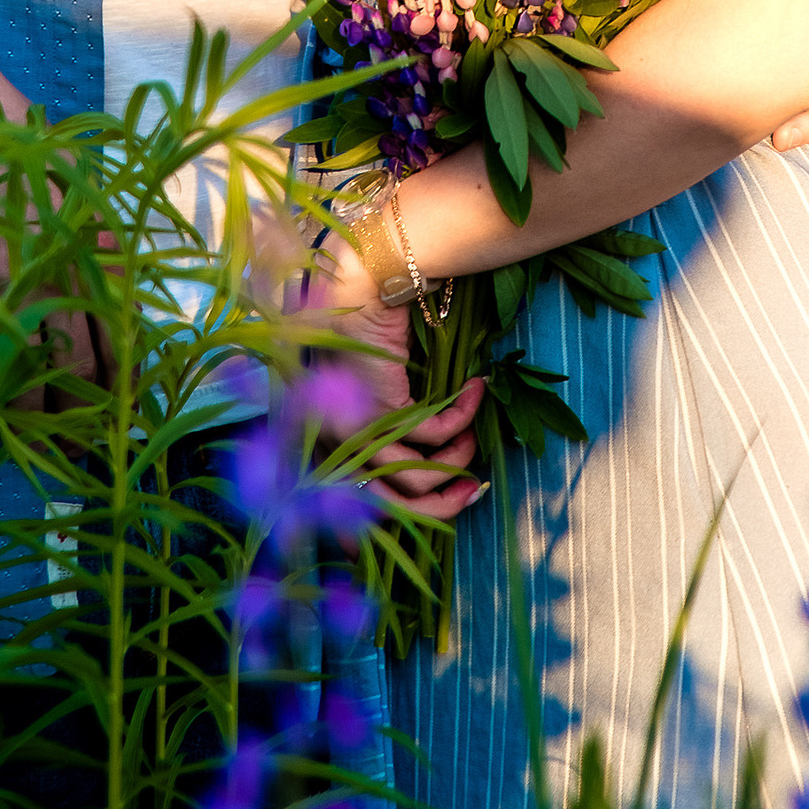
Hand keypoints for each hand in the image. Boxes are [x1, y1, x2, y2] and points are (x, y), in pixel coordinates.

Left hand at [300, 246, 488, 521]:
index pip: (356, 507)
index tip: (429, 523)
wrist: (362, 283)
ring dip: (459, 460)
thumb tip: (429, 469)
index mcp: (331, 443)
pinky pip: (435, 433)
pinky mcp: (382, 409)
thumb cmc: (370, 333)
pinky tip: (475, 391)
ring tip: (476, 437)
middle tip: (473, 490)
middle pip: (395, 504)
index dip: (392, 526)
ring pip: (419, 478)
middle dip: (442, 505)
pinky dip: (463, 418)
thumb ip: (393, 430)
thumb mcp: (377, 392)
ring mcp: (357, 430)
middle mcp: (338, 444)